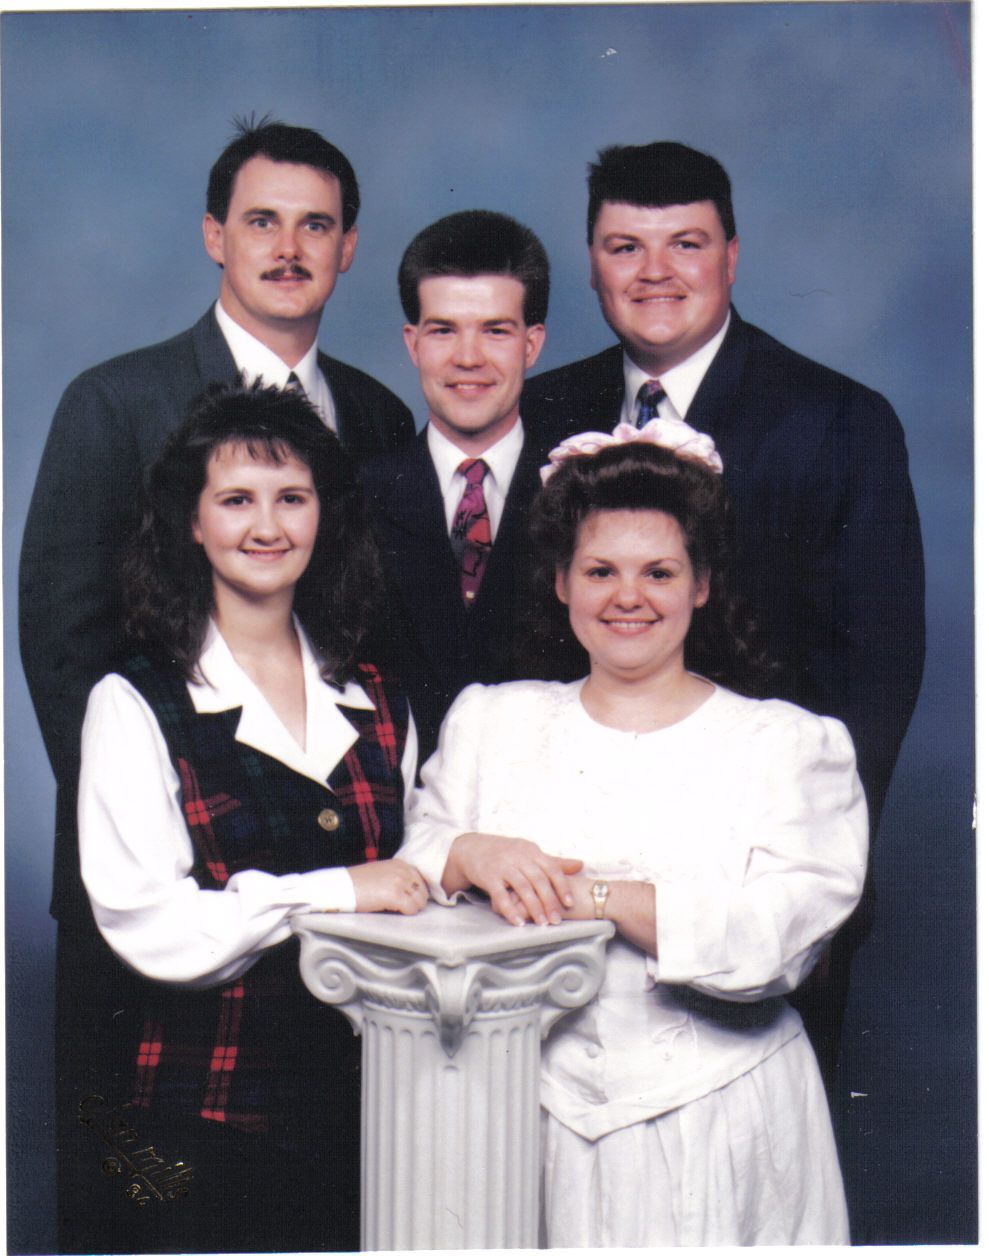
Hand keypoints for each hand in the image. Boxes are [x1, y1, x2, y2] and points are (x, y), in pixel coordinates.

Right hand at [350, 858, 428, 914]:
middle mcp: (402, 871)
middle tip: (401, 906)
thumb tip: (411, 890)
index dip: (415, 892)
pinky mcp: (395, 896)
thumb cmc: (358, 882)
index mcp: (400, 864)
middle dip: (415, 901)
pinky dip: (406, 913)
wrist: (342, 886)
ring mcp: (399, 882)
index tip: (406, 899)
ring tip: (396, 909)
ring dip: (411, 908)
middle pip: (423, 892)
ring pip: (420, 901)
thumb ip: (398, 876)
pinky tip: (393, 911)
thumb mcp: (382, 872)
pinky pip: (412, 909)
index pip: (421, 880)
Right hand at [446, 833, 582, 926]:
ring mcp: (503, 866)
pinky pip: (500, 895)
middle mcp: (518, 857)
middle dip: (549, 901)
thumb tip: (580, 865)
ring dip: (533, 907)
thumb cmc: (507, 853)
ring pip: (522, 888)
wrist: (473, 848)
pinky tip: (518, 922)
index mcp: (531, 851)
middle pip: (538, 880)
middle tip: (557, 920)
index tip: (570, 903)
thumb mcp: (529, 853)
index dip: (562, 886)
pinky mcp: (488, 877)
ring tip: (542, 923)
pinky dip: (510, 910)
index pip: (551, 868)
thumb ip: (553, 862)